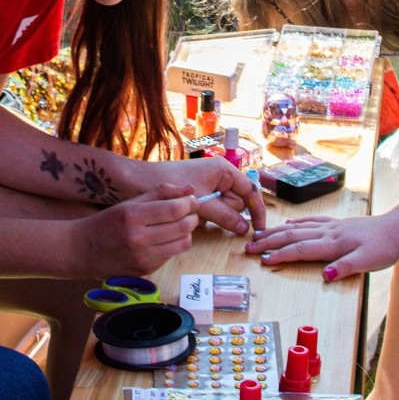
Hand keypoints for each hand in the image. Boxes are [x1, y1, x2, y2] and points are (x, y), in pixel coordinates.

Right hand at [74, 183, 200, 276]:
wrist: (81, 250)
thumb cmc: (108, 222)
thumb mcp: (130, 202)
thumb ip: (162, 193)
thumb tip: (191, 190)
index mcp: (132, 216)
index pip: (174, 210)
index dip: (190, 203)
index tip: (193, 199)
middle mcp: (138, 239)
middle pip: (183, 227)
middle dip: (192, 217)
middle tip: (190, 211)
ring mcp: (142, 258)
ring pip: (183, 244)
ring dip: (186, 232)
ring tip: (178, 225)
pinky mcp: (145, 271)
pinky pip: (171, 255)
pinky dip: (173, 245)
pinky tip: (162, 239)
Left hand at [146, 158, 265, 233]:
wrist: (138, 181)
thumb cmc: (171, 184)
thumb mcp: (201, 202)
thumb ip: (224, 215)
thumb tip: (244, 228)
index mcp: (224, 170)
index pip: (250, 191)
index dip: (257, 211)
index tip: (260, 229)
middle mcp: (220, 176)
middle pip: (237, 202)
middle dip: (227, 213)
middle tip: (208, 214)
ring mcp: (209, 186)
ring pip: (223, 209)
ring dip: (213, 217)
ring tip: (196, 213)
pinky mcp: (199, 195)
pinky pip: (210, 211)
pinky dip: (203, 217)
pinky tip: (190, 215)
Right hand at [244, 212, 398, 277]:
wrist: (398, 228)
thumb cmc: (384, 247)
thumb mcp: (368, 262)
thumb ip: (346, 267)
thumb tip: (325, 276)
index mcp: (333, 243)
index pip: (301, 249)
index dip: (281, 255)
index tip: (262, 260)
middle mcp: (328, 232)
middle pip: (292, 236)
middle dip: (269, 241)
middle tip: (249, 247)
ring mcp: (331, 226)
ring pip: (298, 227)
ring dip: (277, 232)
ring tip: (259, 235)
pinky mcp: (336, 224)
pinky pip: (310, 221)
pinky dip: (296, 223)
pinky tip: (288, 223)